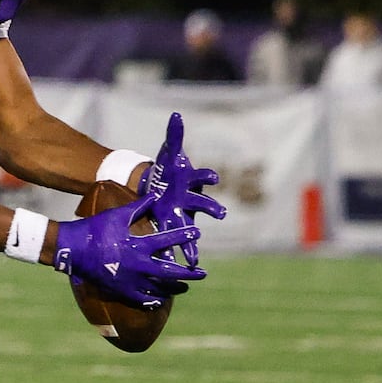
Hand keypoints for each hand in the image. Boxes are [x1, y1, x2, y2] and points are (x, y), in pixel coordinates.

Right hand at [54, 192, 204, 308]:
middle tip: (202, 273)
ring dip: (174, 288)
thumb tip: (155, 194)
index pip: (167, 241)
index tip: (197, 233)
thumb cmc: (93, 229)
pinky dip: (153, 300)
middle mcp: (136, 265)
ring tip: (185, 287)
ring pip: (158, 289)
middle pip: (169, 272)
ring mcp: (129, 280)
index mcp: (137, 245)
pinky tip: (161, 300)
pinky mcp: (120, 290)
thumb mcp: (116, 215)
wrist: (70, 249)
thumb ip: (138, 206)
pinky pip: (141, 299)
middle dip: (188, 273)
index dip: (183, 235)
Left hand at [138, 111, 226, 265]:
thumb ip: (174, 135)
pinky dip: (179, 254)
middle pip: (203, 204)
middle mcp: (191, 200)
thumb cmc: (170, 170)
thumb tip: (176, 115)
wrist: (161, 186)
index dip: (208, 176)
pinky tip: (180, 267)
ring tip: (196, 258)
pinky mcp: (174, 225)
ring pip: (192, 229)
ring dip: (194, 243)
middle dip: (211, 208)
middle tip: (220, 214)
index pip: (202, 177)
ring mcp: (184, 214)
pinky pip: (178, 242)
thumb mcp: (169, 153)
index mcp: (190, 181)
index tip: (213, 177)